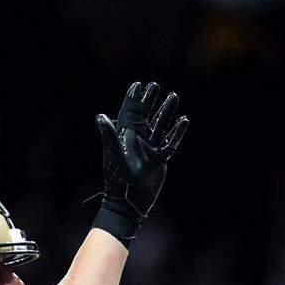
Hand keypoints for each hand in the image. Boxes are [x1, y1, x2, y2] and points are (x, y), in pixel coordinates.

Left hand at [96, 81, 188, 221]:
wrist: (128, 199)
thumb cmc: (117, 177)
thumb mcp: (113, 154)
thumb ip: (109, 134)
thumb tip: (101, 116)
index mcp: (125, 136)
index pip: (129, 112)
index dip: (133, 98)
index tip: (138, 84)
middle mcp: (137, 140)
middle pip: (145, 115)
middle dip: (150, 100)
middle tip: (155, 86)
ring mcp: (149, 149)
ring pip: (160, 125)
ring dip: (166, 111)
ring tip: (173, 96)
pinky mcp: (160, 159)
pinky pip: (171, 142)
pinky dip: (177, 131)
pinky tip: (184, 120)